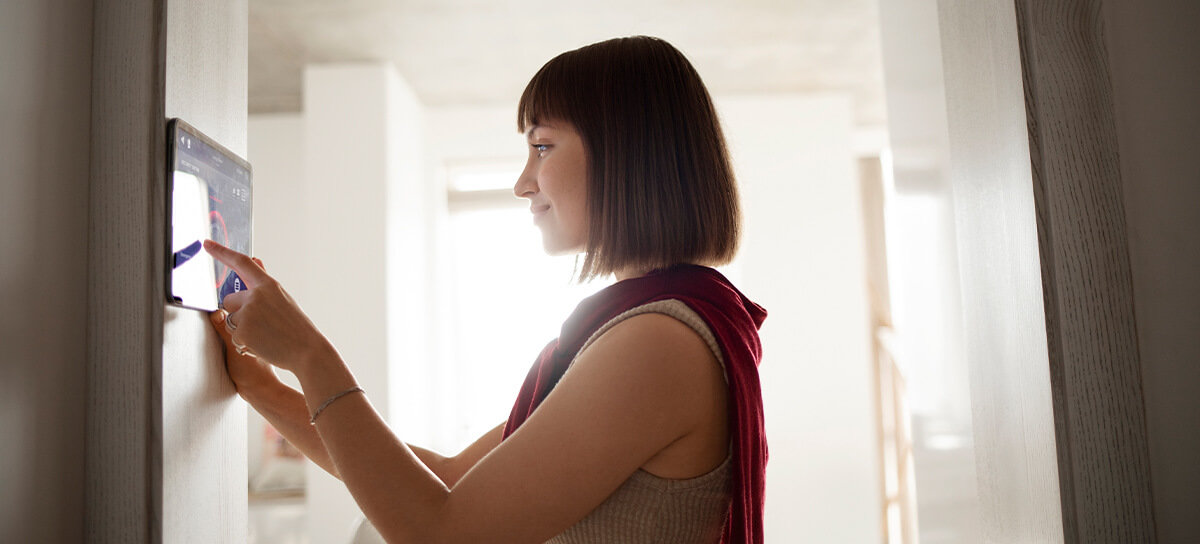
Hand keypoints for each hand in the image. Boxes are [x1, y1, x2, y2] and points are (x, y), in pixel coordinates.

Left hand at [207, 256, 282, 397]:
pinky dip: (244, 341)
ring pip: (230, 318)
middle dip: (238, 311)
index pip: (240, 262)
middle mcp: (256, 295)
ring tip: (265, 334)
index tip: (207, 244)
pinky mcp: (242, 330)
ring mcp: (248, 312)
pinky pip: (233, 335)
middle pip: (229, 299)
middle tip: (261, 323)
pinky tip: (262, 343)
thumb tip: (256, 262)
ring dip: (241, 327)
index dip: (221, 252)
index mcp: (268, 285)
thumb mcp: (282, 299)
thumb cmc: (296, 327)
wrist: (306, 350)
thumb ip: (263, 283)